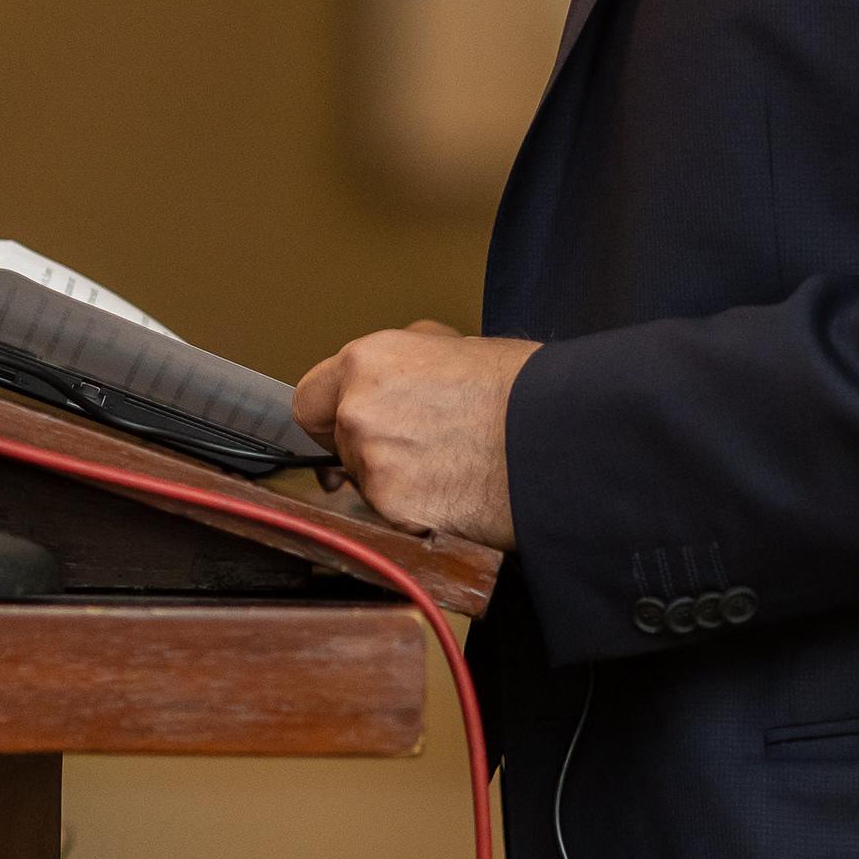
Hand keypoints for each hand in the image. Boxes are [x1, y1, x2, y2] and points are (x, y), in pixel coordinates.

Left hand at [291, 321, 536, 549]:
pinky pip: (389, 513)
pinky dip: (414, 508)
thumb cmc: (515, 389)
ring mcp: (372, 462)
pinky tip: (450, 489)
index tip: (346, 426)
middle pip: (336, 444)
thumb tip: (377, 380)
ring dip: (392, 479)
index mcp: (366, 362)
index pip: (308, 401)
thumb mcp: (448, 346)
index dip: (329, 416)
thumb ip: (396, 362)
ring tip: (444, 464)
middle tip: (415, 446)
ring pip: (362, 482)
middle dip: (365, 448)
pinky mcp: (393, 507)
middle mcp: (358, 410)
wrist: (551, 435)